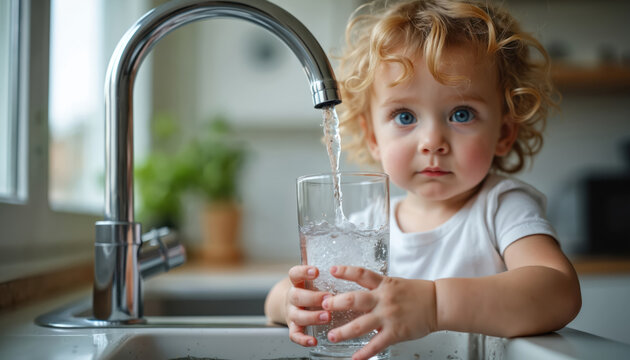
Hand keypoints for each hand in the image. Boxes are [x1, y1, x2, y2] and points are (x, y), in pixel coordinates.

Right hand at [285, 265, 331, 346]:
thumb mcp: (315, 282)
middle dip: (313, 297)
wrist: (294, 305)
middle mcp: (293, 297)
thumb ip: (327, 278)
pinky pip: (295, 335)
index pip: (295, 274)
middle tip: (328, 298)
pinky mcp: (293, 327)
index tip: (316, 271)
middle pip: (296, 296)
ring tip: (327, 316)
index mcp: (298, 283)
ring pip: (297, 315)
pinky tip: (313, 341)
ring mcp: (292, 313)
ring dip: (312, 316)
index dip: (304, 272)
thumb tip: (351, 271)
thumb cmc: (311, 291)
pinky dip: (303, 340)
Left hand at [321, 265, 436, 359]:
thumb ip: (378, 287)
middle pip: (355, 299)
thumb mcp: (396, 284)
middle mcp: (383, 299)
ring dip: (344, 331)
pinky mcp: (395, 332)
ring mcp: (388, 316)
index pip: (361, 274)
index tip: (332, 270)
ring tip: (332, 336)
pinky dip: (364, 353)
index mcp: (384, 284)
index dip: (346, 271)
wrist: (438, 304)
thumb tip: (361, 288)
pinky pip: (376, 344)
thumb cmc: (418, 293)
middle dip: (337, 303)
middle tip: (323, 305)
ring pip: (361, 325)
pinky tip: (355, 358)